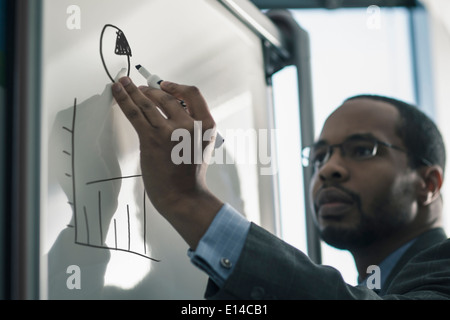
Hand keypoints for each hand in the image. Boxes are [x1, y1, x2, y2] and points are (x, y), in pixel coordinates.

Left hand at [112, 77, 222, 248]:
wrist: (184, 196)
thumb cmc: (190, 175)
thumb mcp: (202, 146)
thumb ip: (194, 127)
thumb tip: (173, 110)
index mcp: (205, 125)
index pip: (193, 94)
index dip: (176, 86)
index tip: (165, 85)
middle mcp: (189, 125)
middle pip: (167, 97)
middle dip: (151, 90)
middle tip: (140, 89)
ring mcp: (170, 131)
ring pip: (148, 102)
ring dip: (133, 90)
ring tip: (124, 83)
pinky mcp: (152, 138)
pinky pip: (135, 113)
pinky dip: (124, 99)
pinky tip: (117, 91)